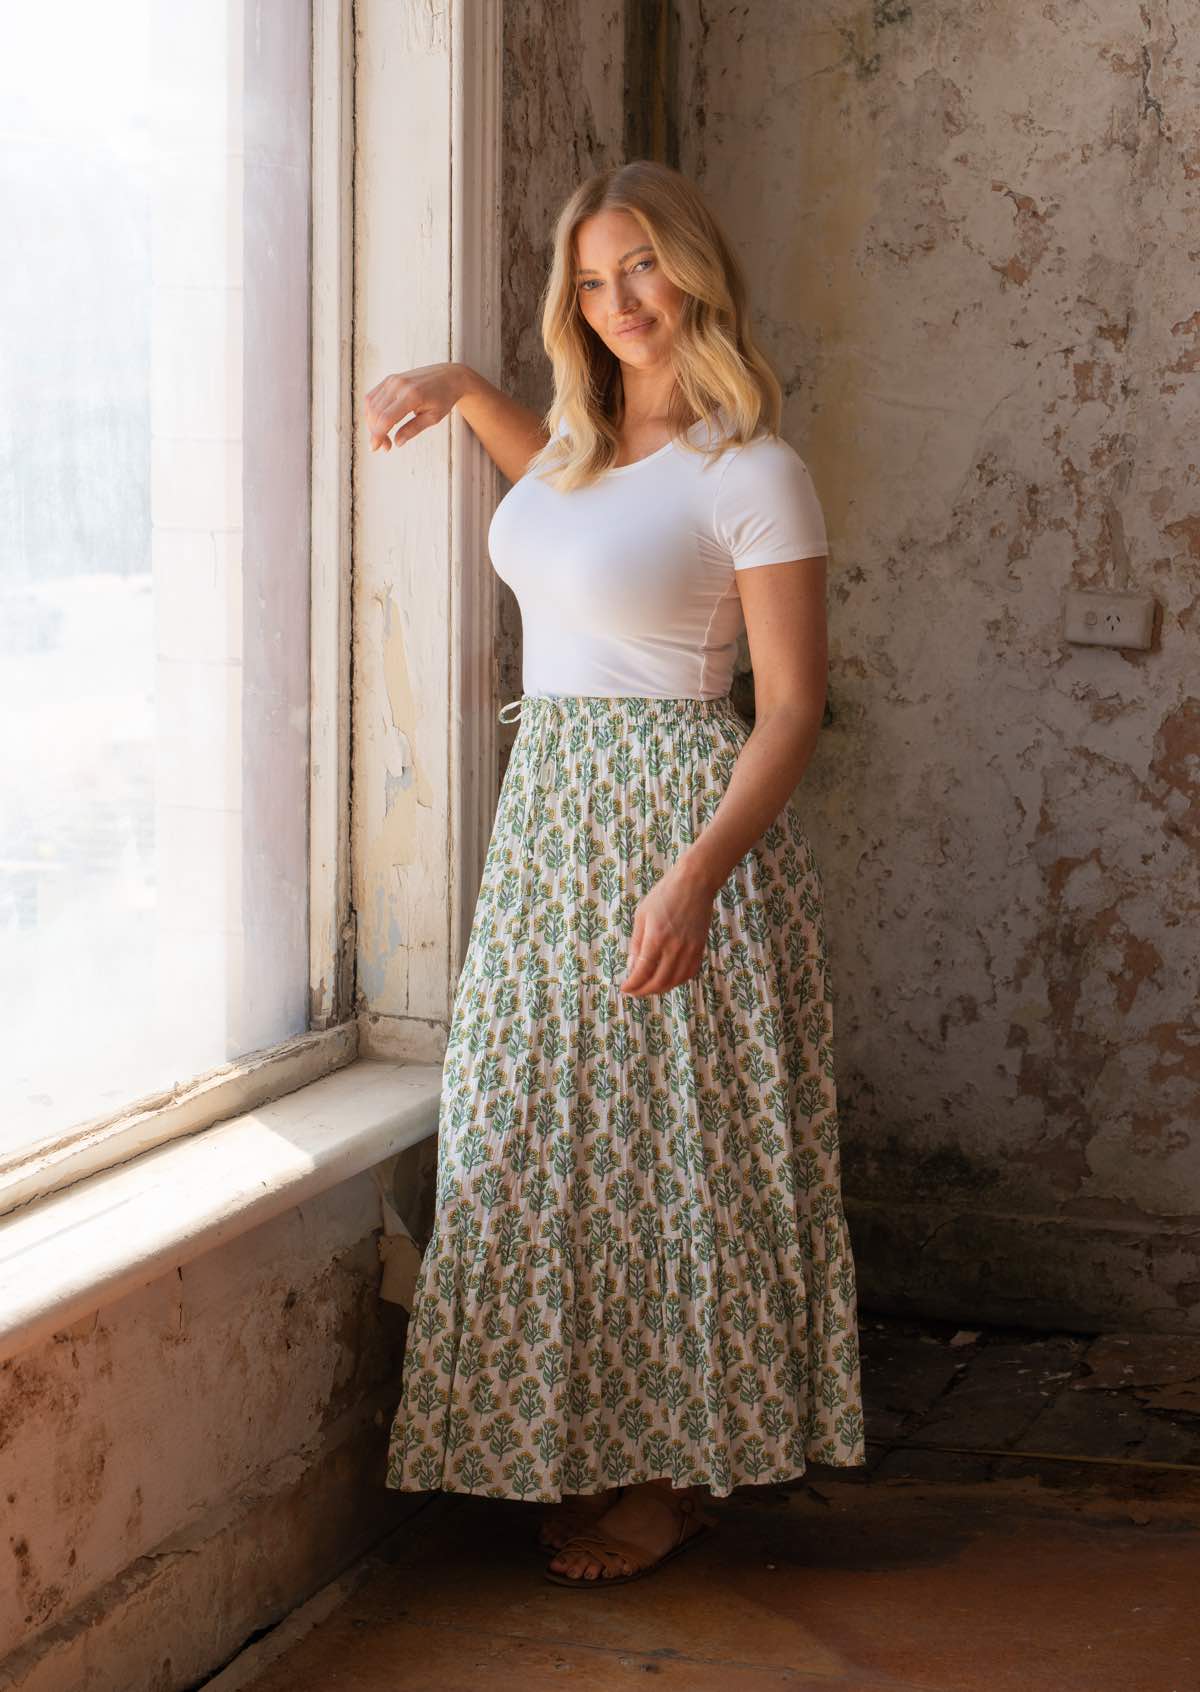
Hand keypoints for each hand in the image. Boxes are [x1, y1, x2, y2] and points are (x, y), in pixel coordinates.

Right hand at [363, 362, 472, 451]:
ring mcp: (392, 380)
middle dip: (375, 432)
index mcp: (412, 395)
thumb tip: (397, 442)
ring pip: (371, 405)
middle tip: (385, 446)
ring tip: (384, 436)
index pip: (386, 418)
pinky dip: (371, 411)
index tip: (375, 448)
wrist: (448, 376)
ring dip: (372, 423)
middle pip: (376, 413)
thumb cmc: (443, 397)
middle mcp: (399, 385)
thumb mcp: (433, 418)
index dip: (377, 435)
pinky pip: (372, 397)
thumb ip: (413, 429)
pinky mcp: (389, 379)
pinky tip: (379, 422)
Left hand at [618, 857, 718, 997]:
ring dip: (660, 989)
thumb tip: (632, 967)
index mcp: (656, 938)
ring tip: (649, 988)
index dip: (633, 985)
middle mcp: (674, 948)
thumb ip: (637, 943)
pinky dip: (677, 981)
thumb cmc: (665, 894)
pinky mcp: (700, 948)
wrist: (695, 883)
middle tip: (634, 991)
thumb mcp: (642, 915)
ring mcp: (690, 949)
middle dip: (644, 991)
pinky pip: (689, 973)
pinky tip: (668, 980)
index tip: (625, 988)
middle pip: (658, 981)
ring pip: (675, 981)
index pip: (642, 972)